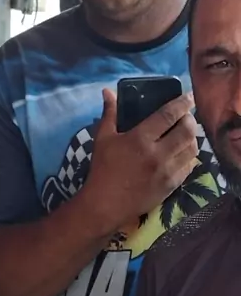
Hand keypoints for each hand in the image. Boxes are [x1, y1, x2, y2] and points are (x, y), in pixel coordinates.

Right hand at [83, 89, 198, 233]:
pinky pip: (189, 167)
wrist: (105, 204)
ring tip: (186, 133)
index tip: (189, 96)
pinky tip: (183, 152)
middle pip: (186, 131)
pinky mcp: (171, 185)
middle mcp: (158, 154)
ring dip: (192, 137)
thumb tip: (108, 91)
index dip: (182, 104)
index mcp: (140, 139)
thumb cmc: (102, 168)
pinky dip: (189, 156)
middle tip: (186, 116)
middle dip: (190, 120)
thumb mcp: (103, 138)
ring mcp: (167, 171)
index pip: (168, 116)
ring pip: (191, 149)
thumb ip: (109, 113)